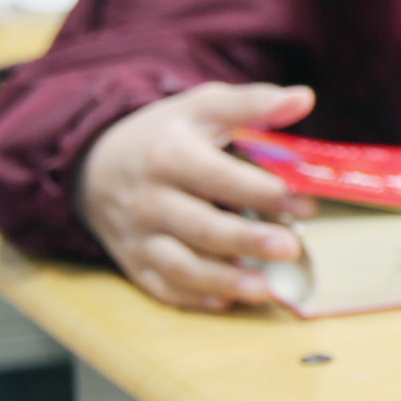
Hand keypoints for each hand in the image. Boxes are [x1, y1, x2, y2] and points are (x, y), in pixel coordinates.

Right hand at [77, 82, 315, 312]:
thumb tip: (304, 98)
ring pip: (179, 266)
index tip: (306, 203)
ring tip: (265, 289)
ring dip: (222, 280)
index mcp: (168, 157)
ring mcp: (138, 236)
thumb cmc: (164, 136)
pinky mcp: (134, 264)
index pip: (219, 178)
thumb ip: (251, 104)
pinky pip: (161, 287)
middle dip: (247, 239)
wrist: (93, 166)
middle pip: (201, 226)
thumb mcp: (201, 108)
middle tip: (291, 248)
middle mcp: (148, 200)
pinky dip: (192, 298)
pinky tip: (226, 302)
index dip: (264, 192)